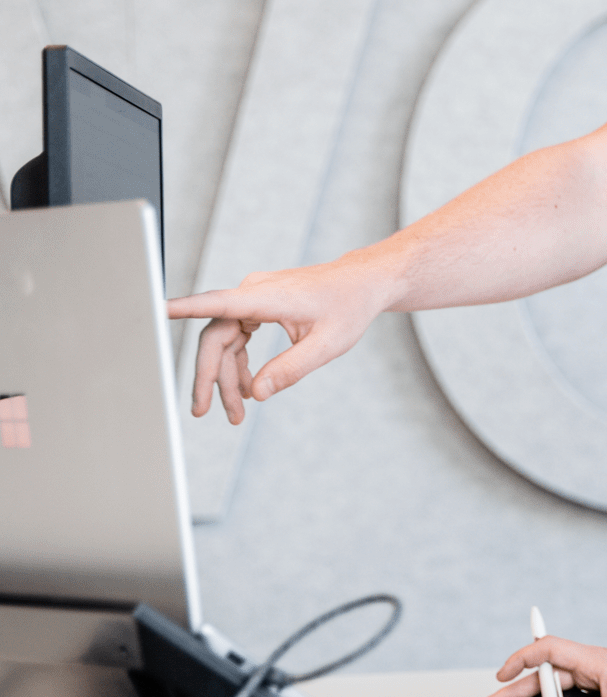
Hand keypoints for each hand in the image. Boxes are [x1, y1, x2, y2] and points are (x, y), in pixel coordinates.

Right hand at [167, 252, 395, 422]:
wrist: (363, 283)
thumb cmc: (349, 307)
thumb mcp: (328, 345)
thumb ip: (291, 369)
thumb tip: (257, 393)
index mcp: (267, 297)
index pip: (217, 304)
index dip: (184, 309)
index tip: (154, 311)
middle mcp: (254, 292)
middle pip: (215, 337)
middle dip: (211, 378)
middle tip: (207, 413)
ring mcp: (254, 297)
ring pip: (224, 341)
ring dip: (227, 377)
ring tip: (236, 412)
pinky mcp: (258, 305)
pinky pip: (236, 337)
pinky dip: (240, 364)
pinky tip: (248, 388)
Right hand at [488, 638, 606, 696]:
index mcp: (598, 661)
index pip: (550, 649)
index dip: (523, 659)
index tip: (503, 674)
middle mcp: (596, 666)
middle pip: (548, 670)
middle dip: (519, 684)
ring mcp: (600, 678)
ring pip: (559, 685)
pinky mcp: (606, 691)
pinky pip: (573, 696)